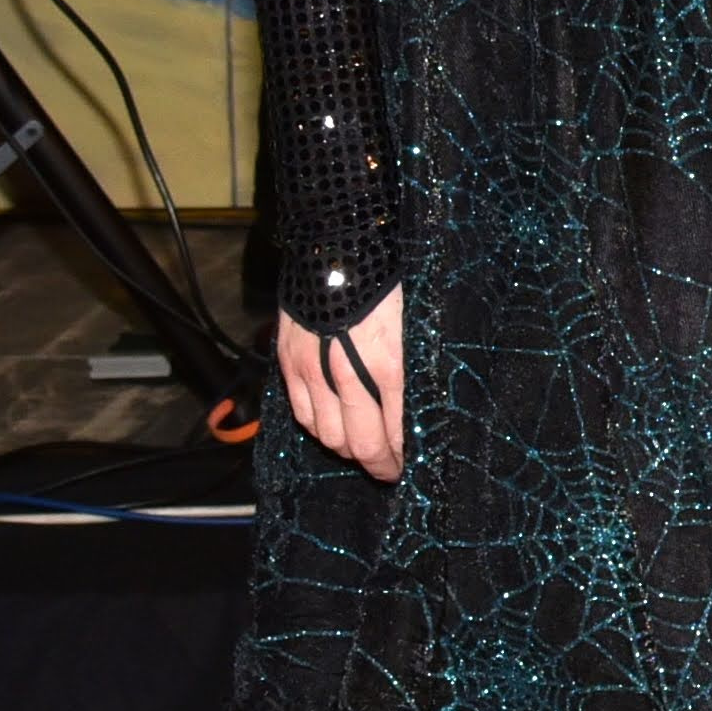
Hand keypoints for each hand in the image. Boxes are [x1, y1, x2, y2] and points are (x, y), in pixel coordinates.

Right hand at [276, 285, 404, 480]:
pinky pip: (302, 413)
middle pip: (360, 444)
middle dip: (378, 464)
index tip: (410, 466)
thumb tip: (422, 406)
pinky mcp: (289, 361)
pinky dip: (319, 428)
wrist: (339, 239)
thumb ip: (416, 367)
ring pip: (327, 436)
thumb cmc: (389, 278)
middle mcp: (347, 374)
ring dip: (348, 449)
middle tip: (390, 470)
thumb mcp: (418, 322)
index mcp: (388, 365)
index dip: (402, 457)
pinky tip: (333, 428)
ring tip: (363, 450)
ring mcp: (312, 369)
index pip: (395, 433)